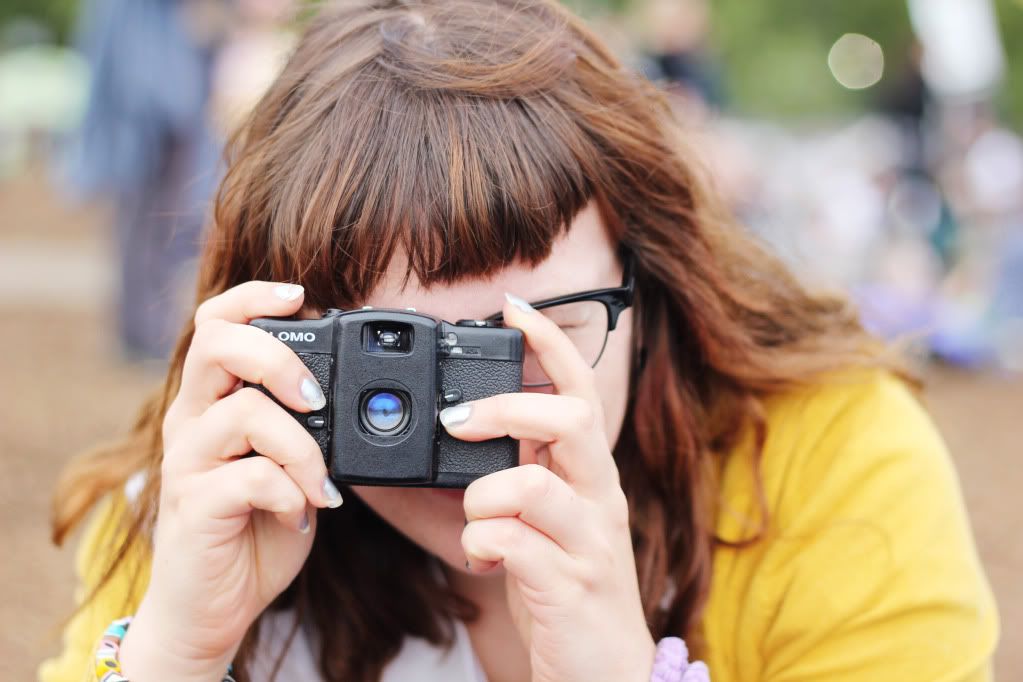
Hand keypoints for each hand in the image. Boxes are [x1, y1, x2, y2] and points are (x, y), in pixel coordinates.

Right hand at [120, 282, 343, 681]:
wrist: (216, 605)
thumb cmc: (256, 527)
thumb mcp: (291, 465)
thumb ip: (307, 426)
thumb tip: (356, 391)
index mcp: (213, 400)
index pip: (217, 323)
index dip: (254, 297)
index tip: (301, 296)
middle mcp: (192, 420)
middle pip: (215, 343)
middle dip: (279, 358)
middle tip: (318, 398)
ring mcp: (188, 460)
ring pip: (244, 411)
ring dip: (303, 446)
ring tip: (321, 482)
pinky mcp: (193, 504)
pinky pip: (251, 476)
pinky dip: (292, 491)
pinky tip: (301, 512)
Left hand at [442, 294, 656, 681]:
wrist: (606, 675)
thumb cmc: (564, 590)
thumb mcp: (542, 525)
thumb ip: (515, 479)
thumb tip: (454, 437)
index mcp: (590, 478)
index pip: (580, 394)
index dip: (550, 346)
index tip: (513, 307)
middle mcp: (599, 500)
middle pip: (573, 421)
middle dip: (508, 406)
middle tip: (457, 419)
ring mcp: (588, 543)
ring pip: (534, 484)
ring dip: (483, 495)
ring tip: (473, 518)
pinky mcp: (569, 587)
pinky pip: (514, 543)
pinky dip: (482, 542)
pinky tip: (481, 556)